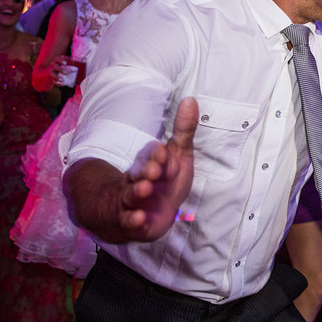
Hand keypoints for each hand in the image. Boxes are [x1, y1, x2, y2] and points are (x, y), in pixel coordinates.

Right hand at [118, 98, 198, 240]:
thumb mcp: (178, 156)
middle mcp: (138, 180)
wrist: (147, 213)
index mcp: (150, 163)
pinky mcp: (133, 222)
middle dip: (146, 170)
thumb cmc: (166, 182)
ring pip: (130, 195)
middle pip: (138, 173)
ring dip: (137, 191)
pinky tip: (139, 218)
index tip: (164, 151)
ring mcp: (133, 201)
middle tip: (155, 169)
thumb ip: (184, 131)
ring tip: (145, 188)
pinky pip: (130, 221)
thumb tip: (191, 100)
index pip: (152, 156)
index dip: (158, 154)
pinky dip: (133, 220)